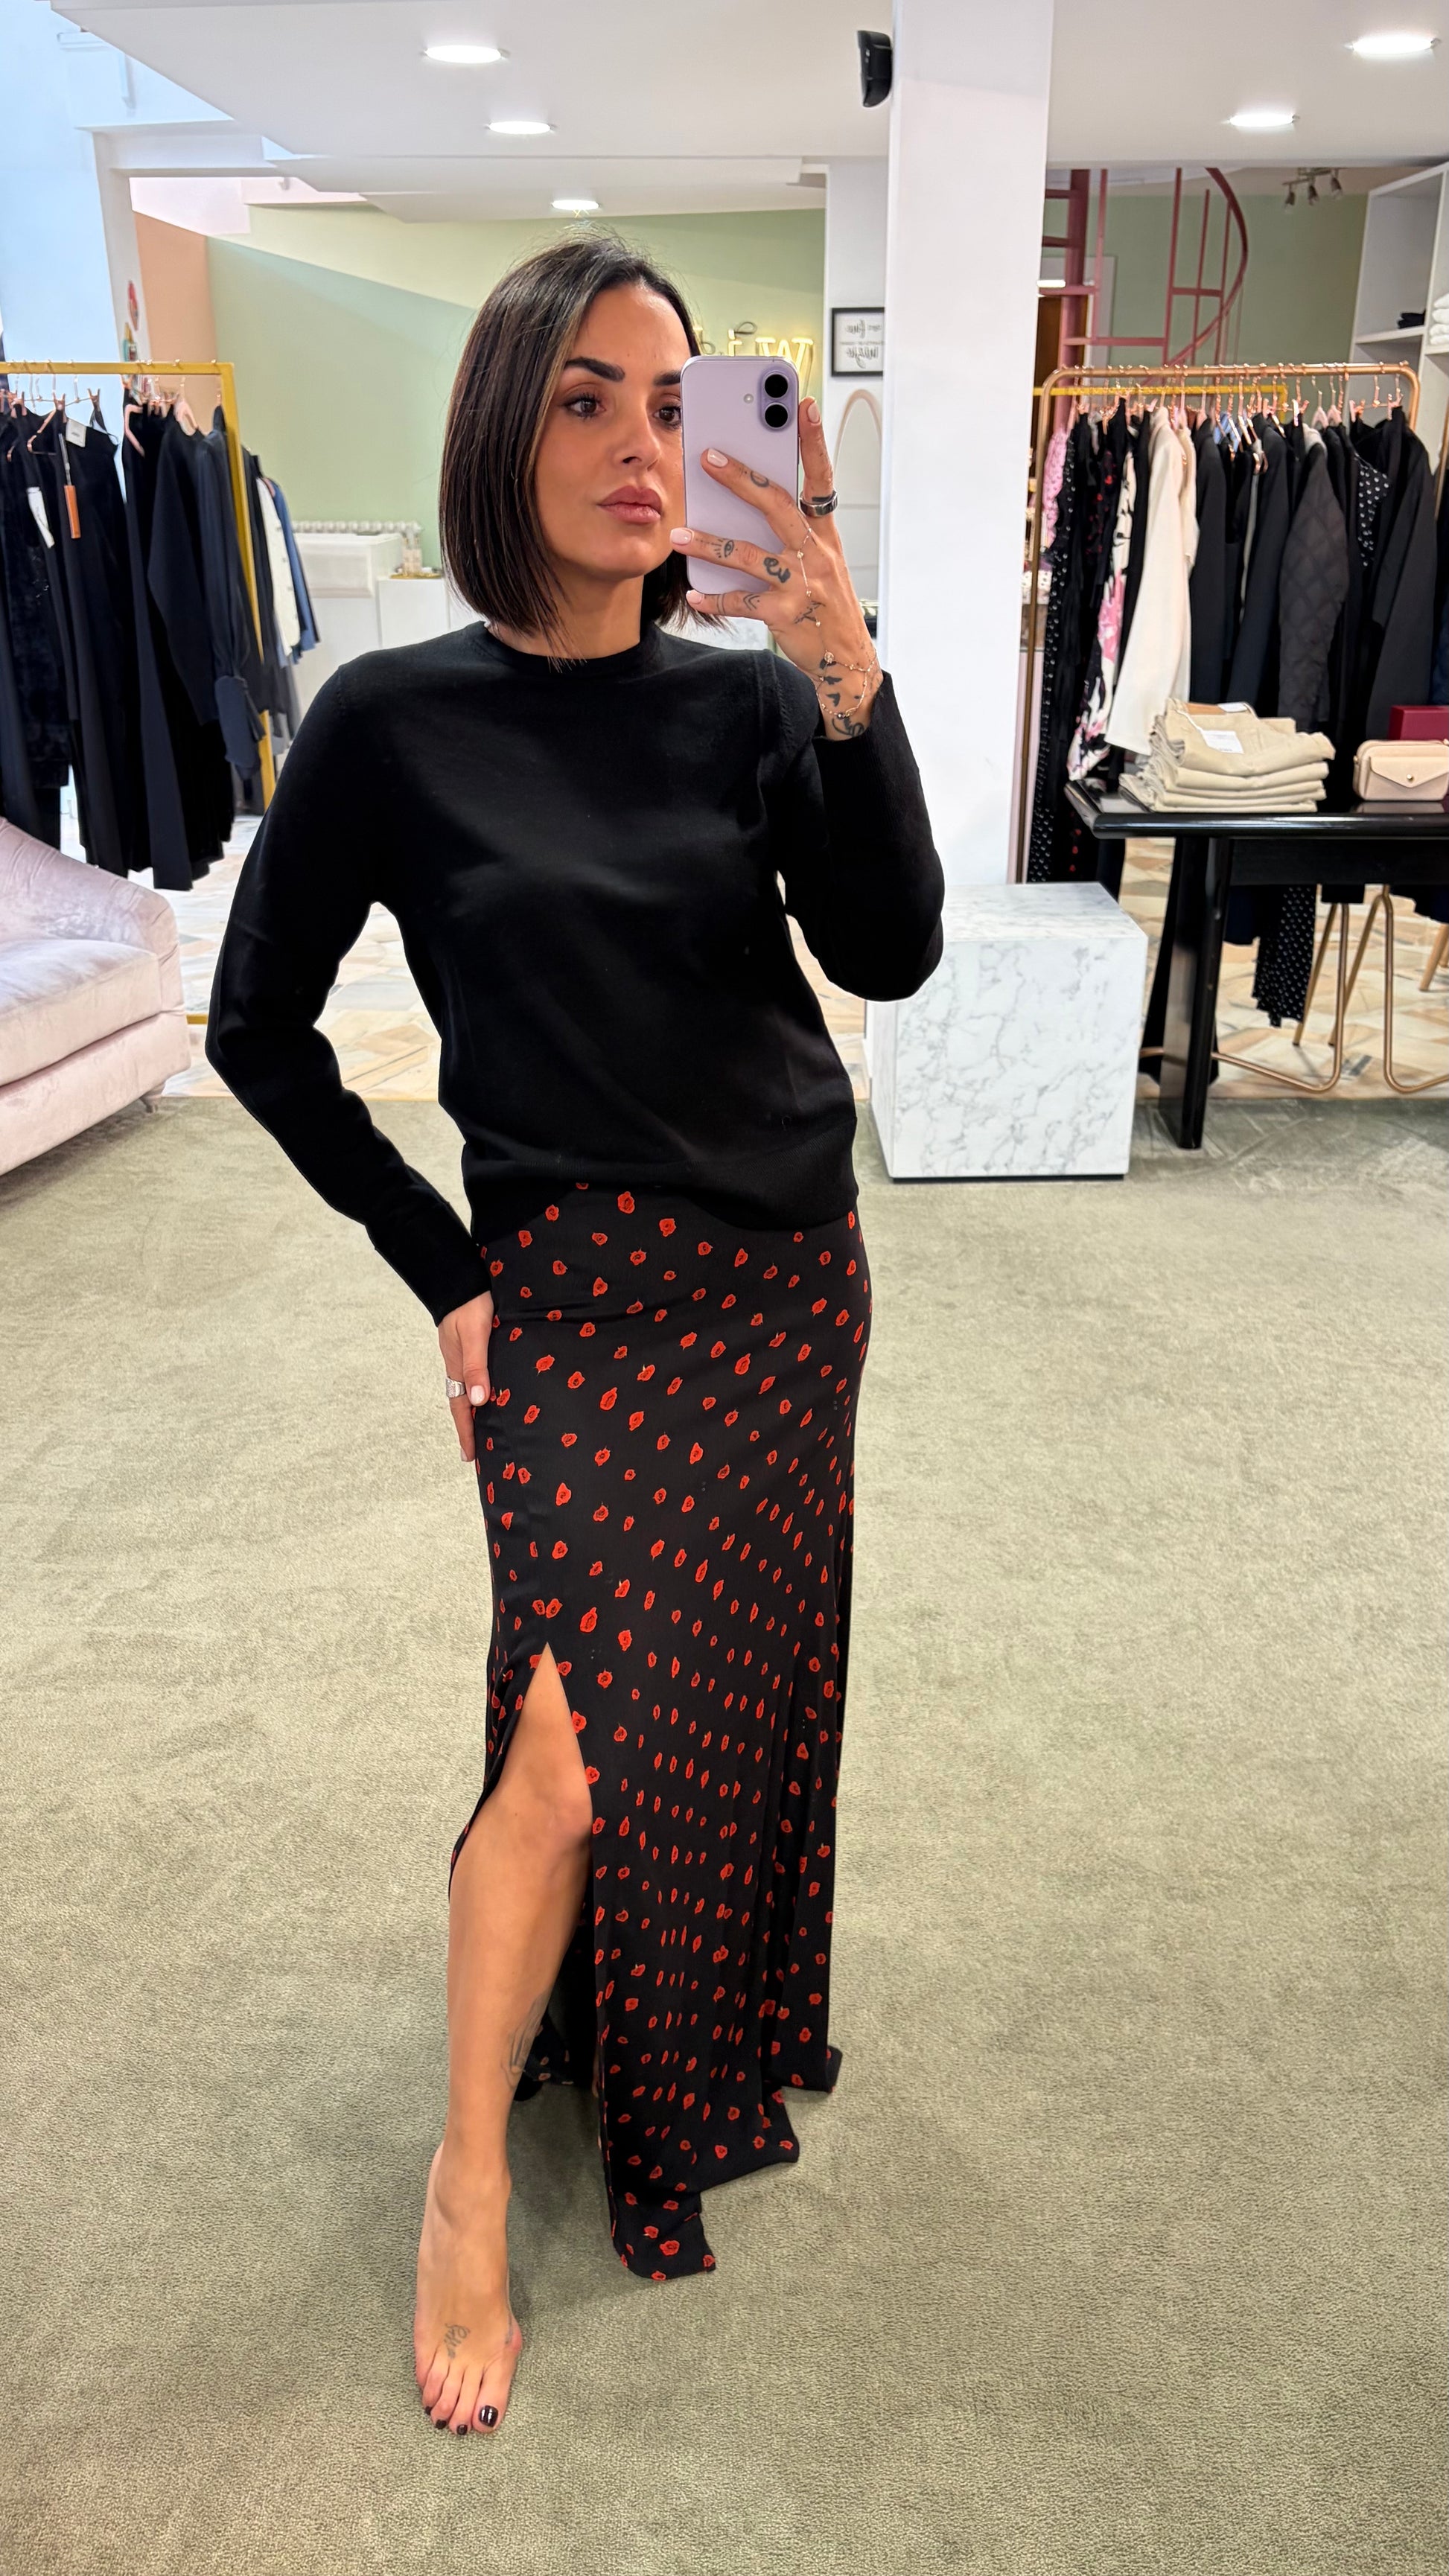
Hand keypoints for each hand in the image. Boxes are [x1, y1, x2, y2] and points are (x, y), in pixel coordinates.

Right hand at [439, 1289, 494, 1463]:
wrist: (459, 1278)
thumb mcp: (476, 1334)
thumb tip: (480, 1401)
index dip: (466, 1433)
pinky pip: (471, 1377)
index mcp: (458, 1367)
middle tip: (474, 1453)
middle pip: (462, 1404)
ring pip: (466, 1391)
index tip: (469, 1458)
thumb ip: (478, 1366)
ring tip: (482, 1430)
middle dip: (468, 1429)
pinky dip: (477, 1392)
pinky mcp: (468, 1345)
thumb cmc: (471, 1304)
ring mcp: (462, 1355)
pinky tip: (486, 1394)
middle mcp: (458, 1365)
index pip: (462, 1408)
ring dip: (473, 1412)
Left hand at [670, 397, 881, 740]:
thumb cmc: (826, 603)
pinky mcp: (784, 614)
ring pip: (748, 554)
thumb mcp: (821, 560)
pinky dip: (714, 599)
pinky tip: (694, 594)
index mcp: (825, 534)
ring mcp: (800, 583)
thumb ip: (793, 529)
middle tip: (707, 456)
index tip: (803, 405)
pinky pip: (740, 602)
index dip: (813, 441)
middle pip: (776, 504)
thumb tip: (748, 500)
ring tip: (680, 535)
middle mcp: (815, 553)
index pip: (821, 478)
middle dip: (740, 478)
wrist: (845, 658)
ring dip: (709, 543)